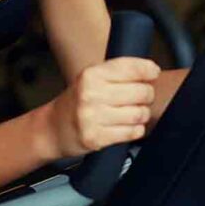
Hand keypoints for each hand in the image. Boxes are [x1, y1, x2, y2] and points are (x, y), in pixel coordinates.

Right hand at [43, 57, 160, 158]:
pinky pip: (132, 132)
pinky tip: (127, 126)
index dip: (148, 69)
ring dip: (142, 114)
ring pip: (139, 114)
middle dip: (147, 95)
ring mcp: (93, 117)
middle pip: (141, 91)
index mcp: (91, 75)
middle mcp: (91, 94)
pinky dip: (135, 130)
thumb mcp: (90, 79)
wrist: (52, 128)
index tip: (153, 72)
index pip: (131, 67)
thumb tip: (150, 70)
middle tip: (141, 97)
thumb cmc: (76, 102)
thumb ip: (116, 73)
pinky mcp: (96, 138)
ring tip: (133, 113)